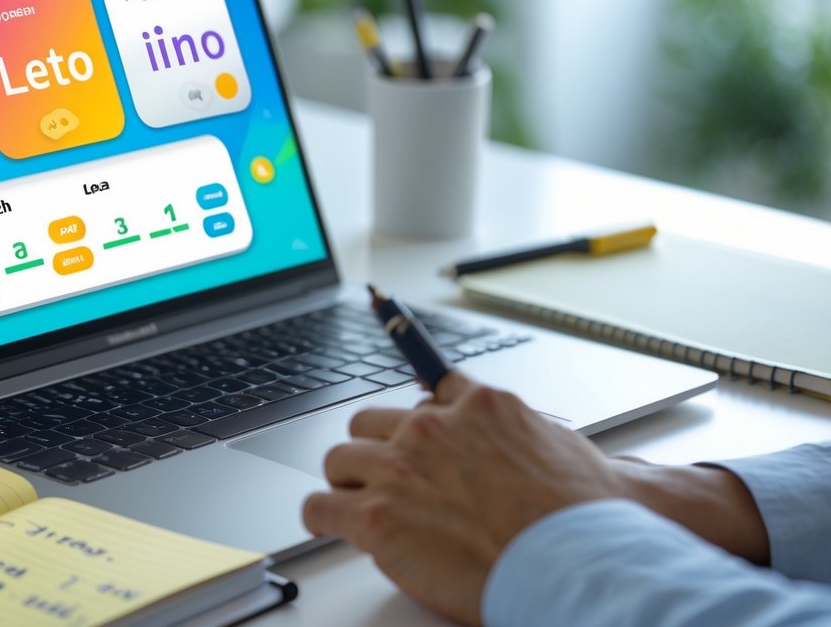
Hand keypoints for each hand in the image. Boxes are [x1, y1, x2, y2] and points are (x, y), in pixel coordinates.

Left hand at [302, 372, 642, 624]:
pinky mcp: (377, 514)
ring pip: (341, 457)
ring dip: (347, 480)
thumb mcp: (584, 455)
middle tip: (386, 478)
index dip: (423, 418)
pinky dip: (321, 515)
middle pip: (374, 422)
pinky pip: (321, 505)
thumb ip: (563, 450)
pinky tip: (329, 524)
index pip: (434, 391)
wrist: (576, 561)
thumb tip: (631, 471)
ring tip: (354, 502)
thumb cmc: (589, 523)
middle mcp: (434, 428)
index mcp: (482, 407)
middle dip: (377, 450)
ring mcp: (401, 468)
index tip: (414, 423)